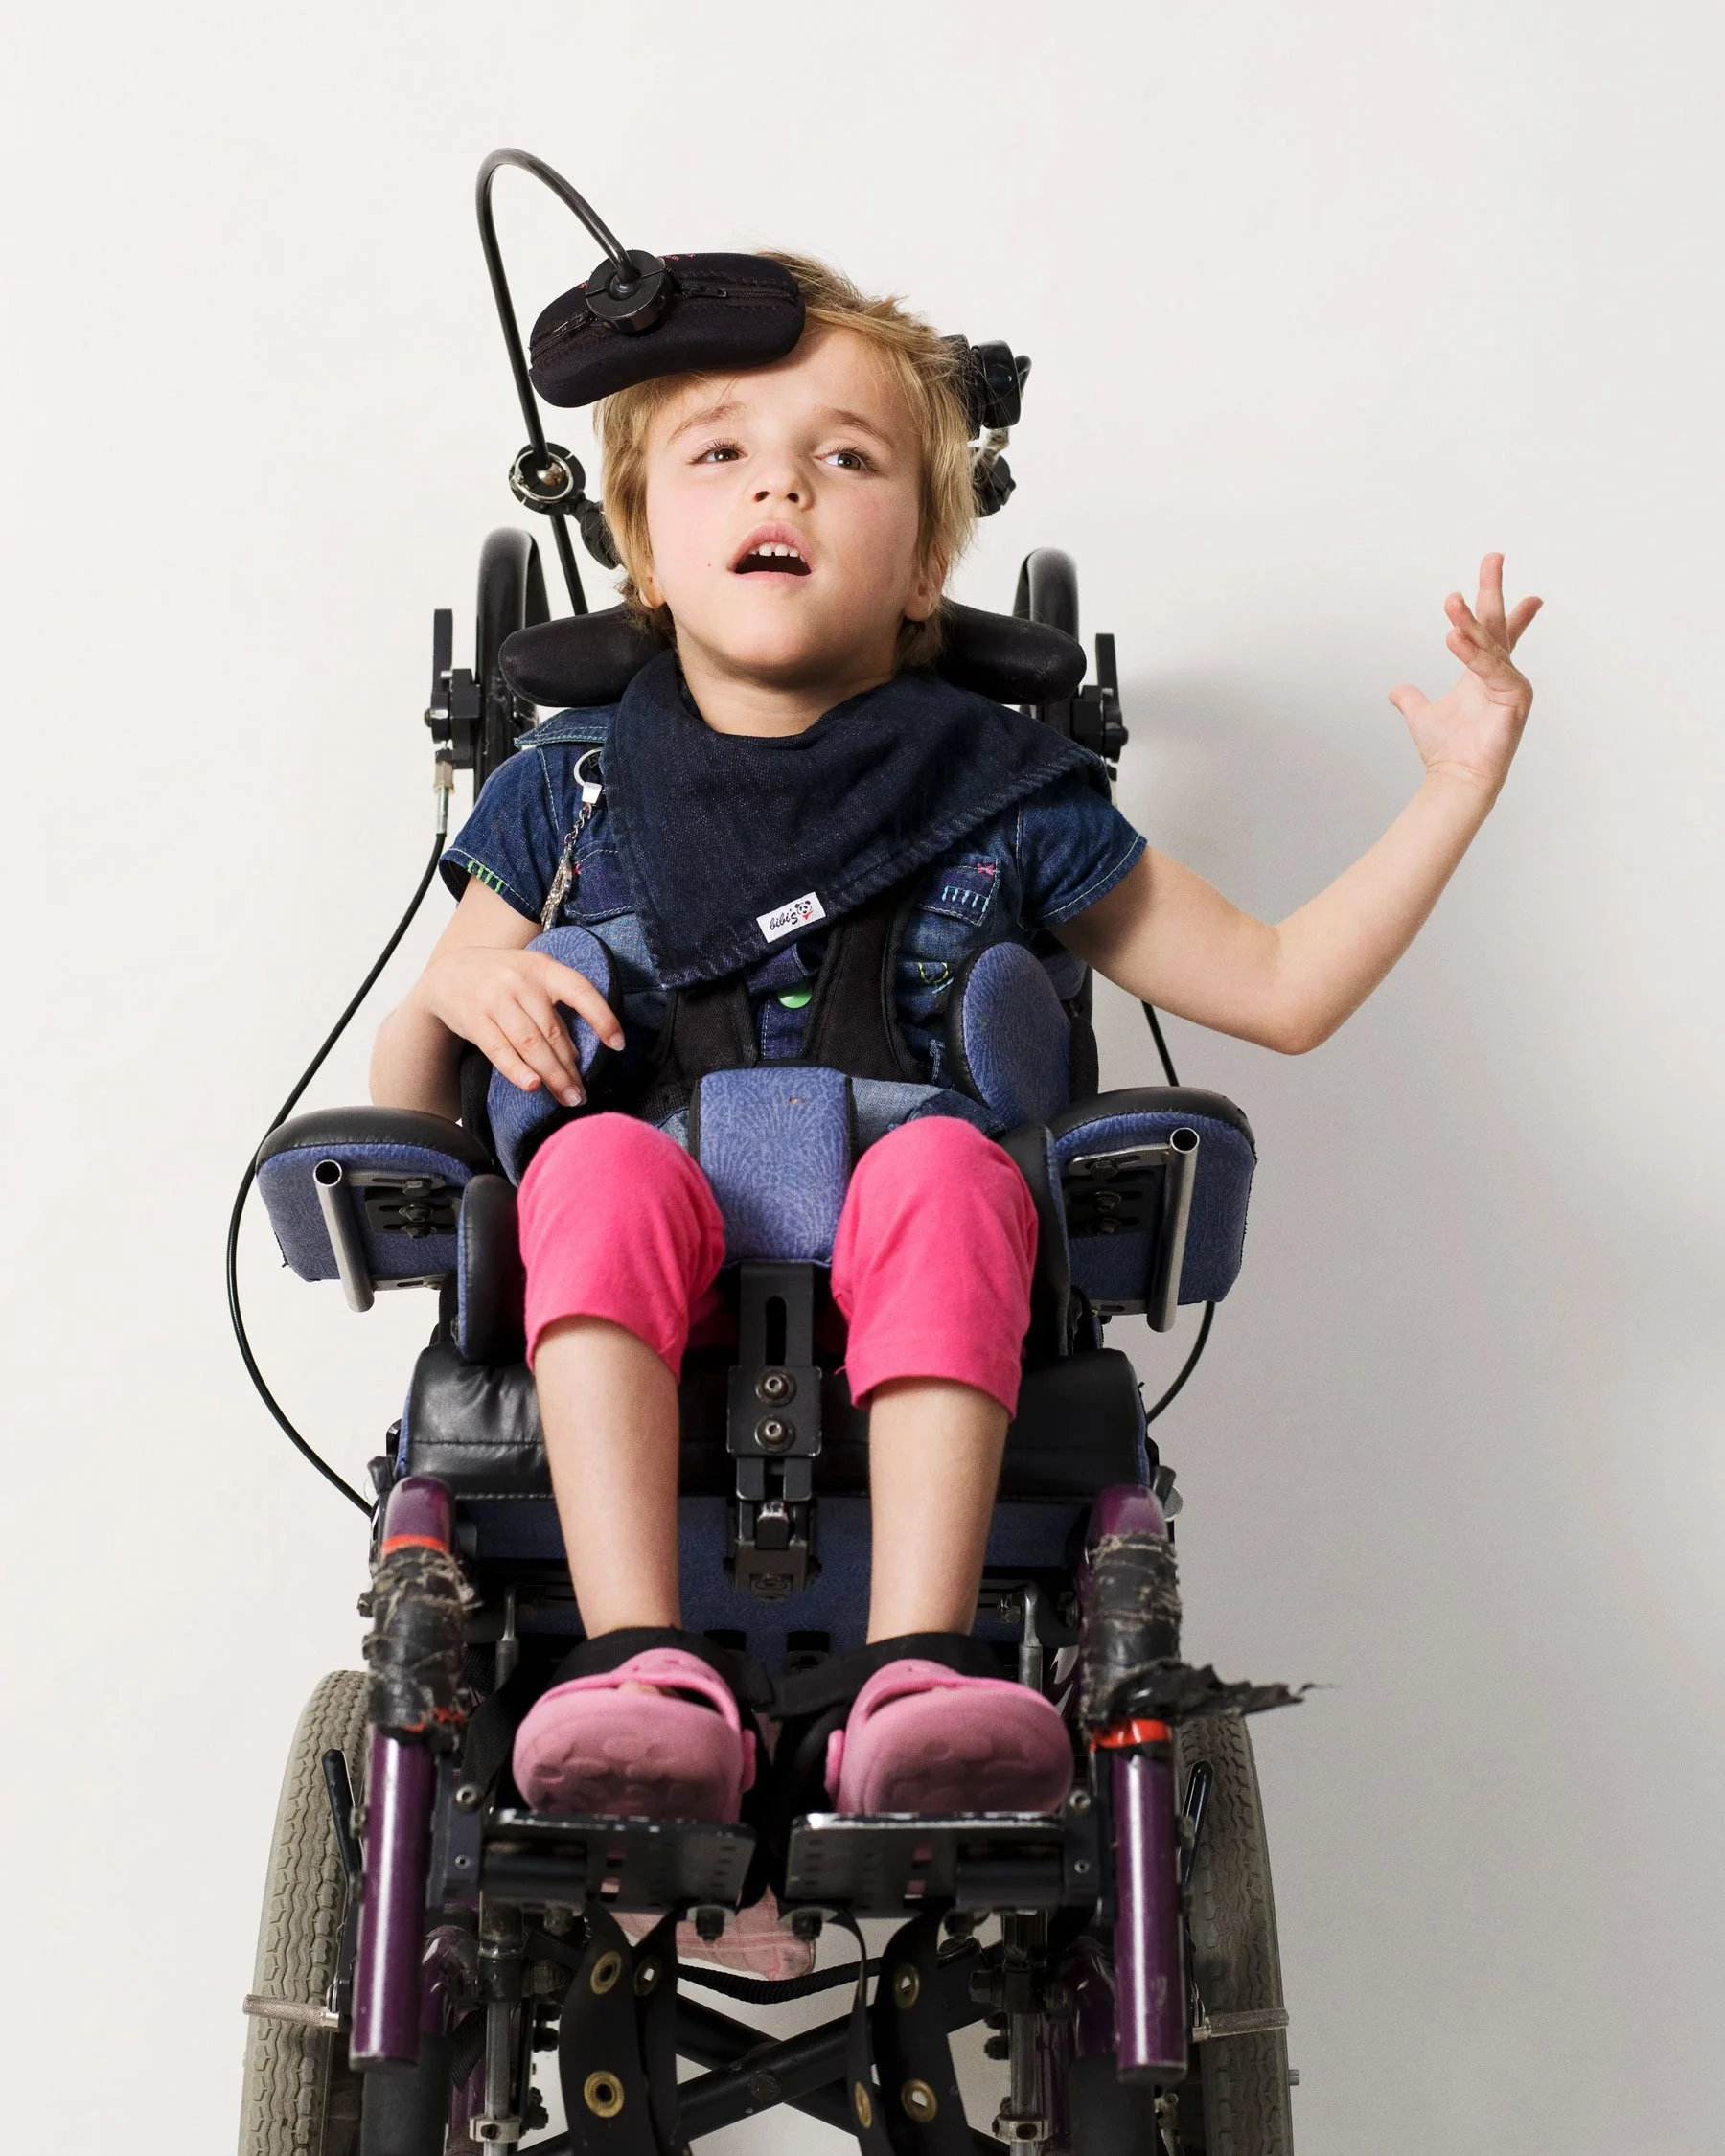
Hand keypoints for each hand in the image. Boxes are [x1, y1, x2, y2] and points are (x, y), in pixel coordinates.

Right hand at [414, 945, 624, 1105]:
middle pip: (553, 1031)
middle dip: (571, 1067)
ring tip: (567, 1097)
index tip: (618, 1044)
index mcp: (544, 968)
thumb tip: (576, 1054)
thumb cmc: (502, 978)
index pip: (581, 992)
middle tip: (582, 1094)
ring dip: (551, 1075)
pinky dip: (517, 1070)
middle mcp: (521, 982)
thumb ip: (554, 1008)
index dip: (602, 1018)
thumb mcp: (533, 977)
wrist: (450, 972)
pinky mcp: (475, 1019)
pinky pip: (499, 1050)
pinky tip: (532, 1086)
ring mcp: (496, 1000)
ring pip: (530, 1043)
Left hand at [1388, 553, 1541, 801]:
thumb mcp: (1421, 714)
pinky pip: (1493, 668)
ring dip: (1468, 622)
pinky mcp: (1516, 697)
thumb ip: (1411, 698)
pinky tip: (1454, 638)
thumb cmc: (1447, 750)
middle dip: (1493, 589)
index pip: (1495, 632)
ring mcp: (1512, 684)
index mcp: (1483, 672)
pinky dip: (1474, 653)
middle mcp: (1500, 673)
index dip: (1506, 607)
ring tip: (1451, 602)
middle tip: (1492, 556)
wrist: (1455, 777)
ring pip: (1489, 644)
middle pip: (1497, 624)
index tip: (1507, 576)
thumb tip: (1396, 691)